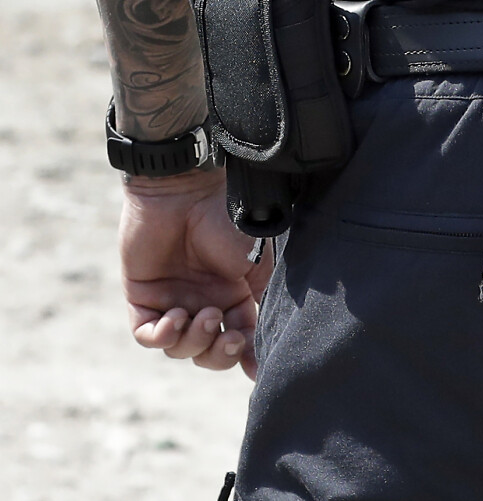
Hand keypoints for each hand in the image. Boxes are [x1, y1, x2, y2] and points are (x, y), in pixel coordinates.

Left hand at [122, 168, 270, 377]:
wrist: (190, 193)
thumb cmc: (229, 224)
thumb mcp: (257, 267)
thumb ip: (260, 306)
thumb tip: (263, 350)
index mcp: (234, 297)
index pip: (238, 341)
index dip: (244, 356)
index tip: (253, 366)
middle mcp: (203, 303)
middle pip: (206, 353)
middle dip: (218, 354)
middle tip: (228, 336)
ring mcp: (172, 301)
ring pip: (178, 348)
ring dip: (193, 340)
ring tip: (203, 313)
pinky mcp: (142, 297)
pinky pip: (146, 335)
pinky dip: (161, 335)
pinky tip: (176, 317)